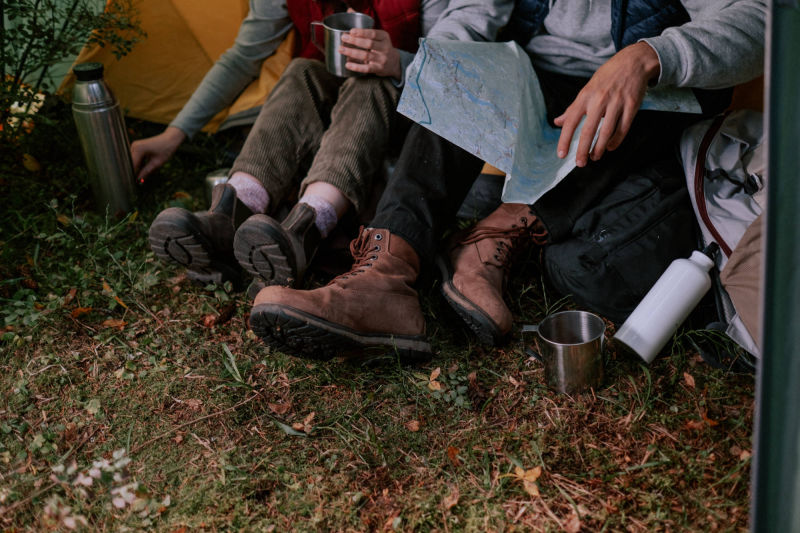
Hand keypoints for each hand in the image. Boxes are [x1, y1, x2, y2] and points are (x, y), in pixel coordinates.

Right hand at [130, 126, 185, 181]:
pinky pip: (135, 158)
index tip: (131, 183)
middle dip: (133, 172)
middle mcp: (134, 146)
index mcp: (138, 149)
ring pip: (132, 161)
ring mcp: (134, 146)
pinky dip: (139, 164)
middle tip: (137, 182)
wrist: (170, 139)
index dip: (131, 175)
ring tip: (140, 176)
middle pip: (130, 163)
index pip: (132, 165)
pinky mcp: (137, 147)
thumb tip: (138, 180)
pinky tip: (144, 168)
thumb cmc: (166, 150)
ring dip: (136, 168)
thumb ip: (146, 172)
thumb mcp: (157, 163)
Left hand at [339, 28, 400, 78]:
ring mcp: (382, 59)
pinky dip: (356, 67)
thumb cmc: (381, 46)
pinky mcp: (378, 69)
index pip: (373, 34)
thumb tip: (349, 10)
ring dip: (352, 52)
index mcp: (384, 37)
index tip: (351, 31)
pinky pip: (366, 69)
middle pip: (369, 44)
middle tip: (343, 38)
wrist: (394, 63)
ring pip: (366, 55)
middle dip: (355, 41)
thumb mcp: (378, 35)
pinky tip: (347, 64)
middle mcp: (385, 48)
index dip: (362, 32)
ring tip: (341, 49)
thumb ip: (364, 25)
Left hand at [554, 42, 660, 166]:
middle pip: (588, 130)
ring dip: (599, 148)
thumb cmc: (607, 77)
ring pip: (607, 131)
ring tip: (594, 157)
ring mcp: (617, 102)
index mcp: (585, 96)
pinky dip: (616, 140)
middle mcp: (599, 100)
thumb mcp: (587, 89)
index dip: (565, 139)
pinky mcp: (632, 105)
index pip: (571, 121)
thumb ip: (573, 108)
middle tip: (580, 163)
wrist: (633, 62)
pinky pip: (623, 128)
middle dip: (583, 149)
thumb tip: (558, 122)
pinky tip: (609, 147)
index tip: (561, 154)